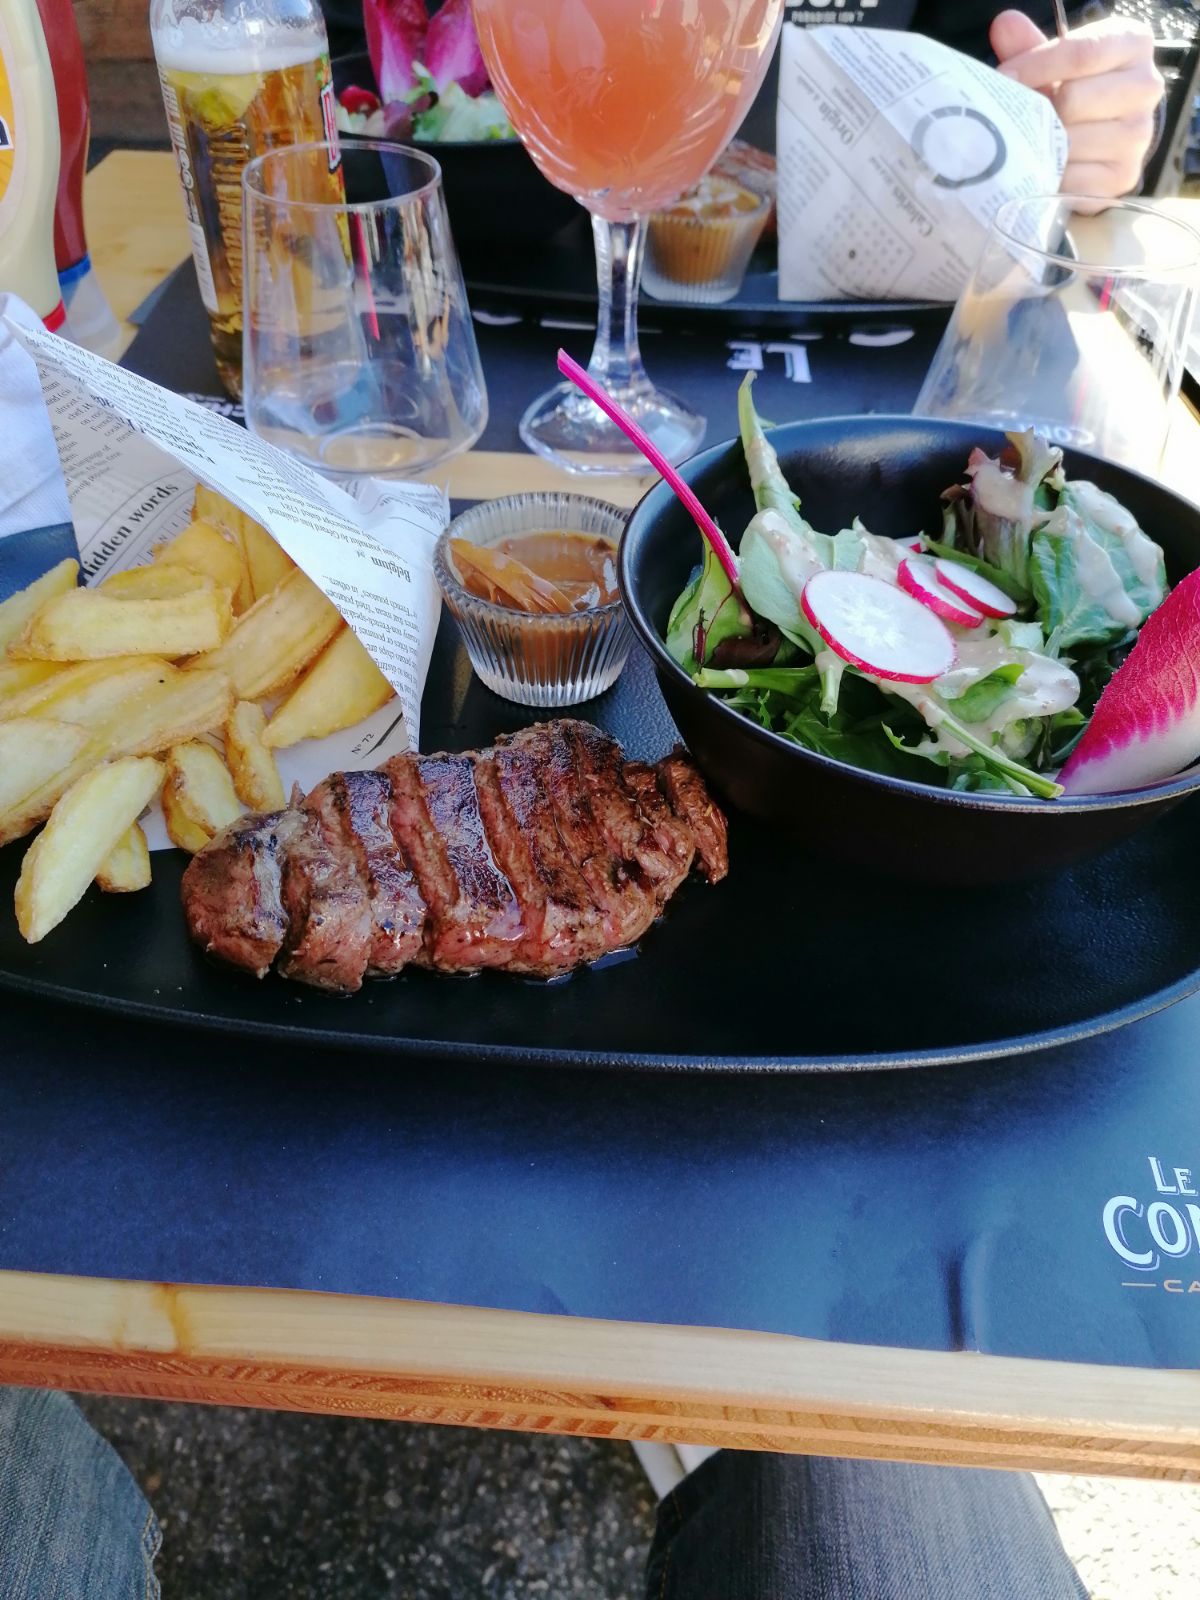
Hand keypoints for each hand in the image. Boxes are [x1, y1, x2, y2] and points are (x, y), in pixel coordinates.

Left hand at [990, 10, 1163, 196]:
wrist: (1098, 143)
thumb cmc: (1075, 91)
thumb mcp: (1055, 64)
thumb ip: (1030, 46)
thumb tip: (1004, 24)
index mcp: (1134, 45)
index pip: (1082, 53)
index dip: (1036, 66)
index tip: (1003, 78)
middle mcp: (1146, 87)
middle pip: (1074, 100)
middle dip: (1035, 111)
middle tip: (1009, 119)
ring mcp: (1139, 136)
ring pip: (1070, 142)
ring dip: (1039, 147)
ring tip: (1025, 145)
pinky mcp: (1123, 177)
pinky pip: (1072, 180)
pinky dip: (1049, 177)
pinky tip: (1040, 170)